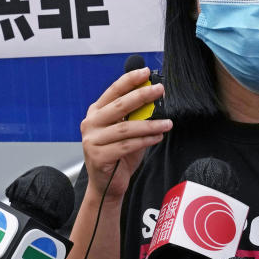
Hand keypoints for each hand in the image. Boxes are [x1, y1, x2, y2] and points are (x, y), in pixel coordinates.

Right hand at [80, 67, 171, 199]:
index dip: (129, 80)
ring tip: (167, 123)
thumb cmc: (119, 156)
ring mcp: (92, 140)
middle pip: (119, 105)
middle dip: (142, 95)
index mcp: (96, 112)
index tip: (145, 72)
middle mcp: (90, 123)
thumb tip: (154, 97)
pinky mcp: (98, 156)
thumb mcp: (128, 131)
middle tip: (160, 90)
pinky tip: (158, 137)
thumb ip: (136, 115)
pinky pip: (127, 145)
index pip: (113, 91)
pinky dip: (145, 140)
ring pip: (126, 128)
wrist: (107, 185)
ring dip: (150, 124)